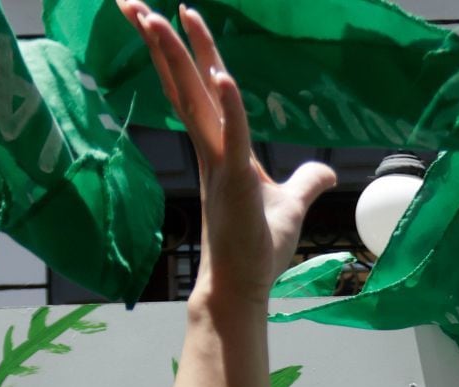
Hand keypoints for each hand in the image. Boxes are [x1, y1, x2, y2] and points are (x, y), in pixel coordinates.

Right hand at [117, 2, 335, 303]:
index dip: (188, 52)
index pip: (200, 90)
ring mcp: (220, 164)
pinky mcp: (236, 181)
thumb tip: (324, 171)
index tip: (175, 15)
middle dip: (161, 42)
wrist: (243, 285)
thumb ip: (305, 182)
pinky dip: (230, 106)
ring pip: (195, 100)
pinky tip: (223, 76)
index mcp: (221, 150)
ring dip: (177, 58)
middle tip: (134, 1)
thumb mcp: (290, 205)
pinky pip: (234, 135)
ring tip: (158, 17)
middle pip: (184, 84)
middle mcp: (212, 150)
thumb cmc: (258, 248)